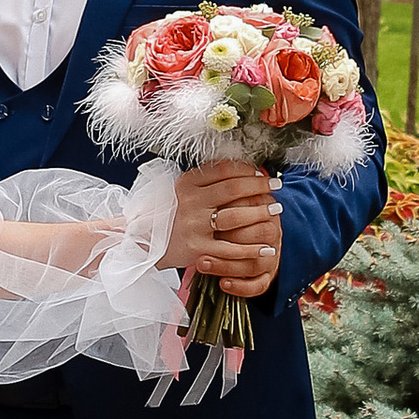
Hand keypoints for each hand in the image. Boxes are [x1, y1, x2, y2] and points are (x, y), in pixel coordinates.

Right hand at [167, 163, 282, 301]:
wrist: (141, 243)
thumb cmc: (168, 214)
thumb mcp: (180, 190)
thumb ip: (205, 179)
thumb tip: (239, 167)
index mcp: (186, 184)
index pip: (223, 169)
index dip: (246, 170)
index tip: (261, 173)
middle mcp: (189, 202)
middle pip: (233, 189)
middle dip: (260, 187)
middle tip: (277, 187)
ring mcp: (193, 226)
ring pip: (236, 217)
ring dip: (260, 213)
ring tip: (275, 210)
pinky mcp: (197, 250)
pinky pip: (231, 250)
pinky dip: (252, 249)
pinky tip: (267, 247)